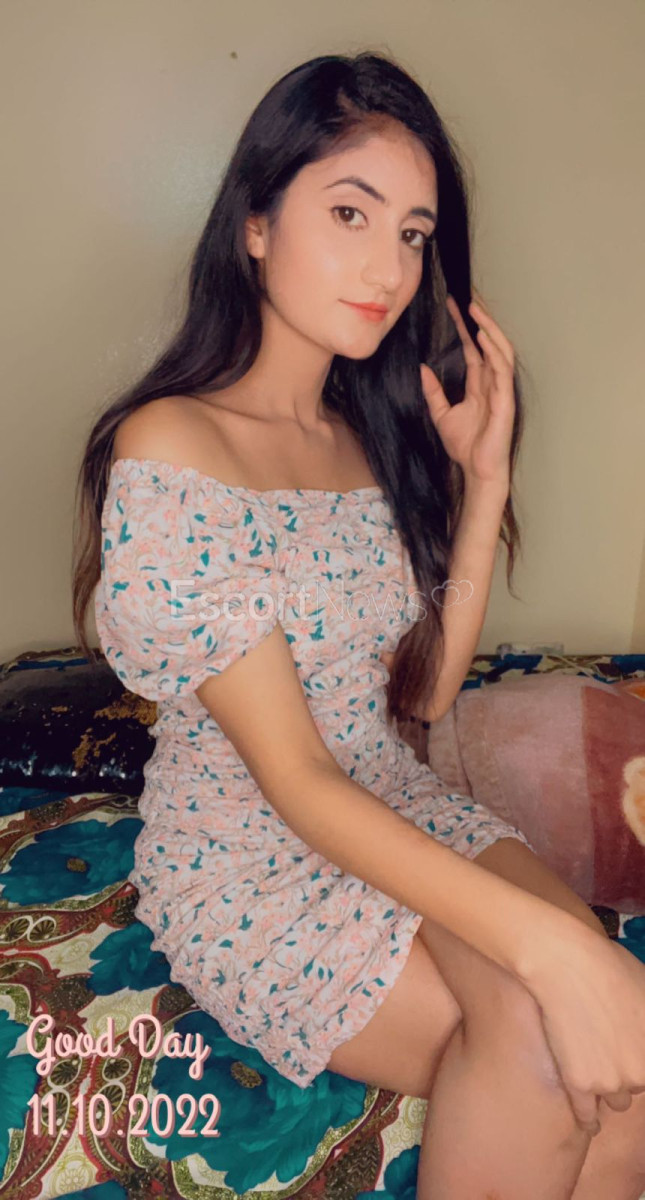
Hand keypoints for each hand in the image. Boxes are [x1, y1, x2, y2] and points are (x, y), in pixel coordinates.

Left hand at [420, 294, 515, 486]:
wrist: (476, 470)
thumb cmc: (465, 447)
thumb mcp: (441, 415)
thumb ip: (434, 392)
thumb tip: (423, 369)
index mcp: (479, 384)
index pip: (473, 348)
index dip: (464, 327)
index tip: (452, 306)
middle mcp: (492, 382)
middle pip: (488, 342)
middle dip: (479, 319)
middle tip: (466, 297)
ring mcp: (501, 389)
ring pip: (499, 350)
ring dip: (488, 328)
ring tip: (475, 309)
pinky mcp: (506, 398)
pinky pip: (502, 369)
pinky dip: (494, 351)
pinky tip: (484, 337)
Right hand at [521, 920, 644, 1136]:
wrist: (567, 964)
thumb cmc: (610, 968)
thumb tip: (641, 1029)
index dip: (637, 1057)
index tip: (626, 1052)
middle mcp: (642, 1071)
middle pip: (637, 1084)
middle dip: (626, 1070)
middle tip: (608, 1047)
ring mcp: (612, 1081)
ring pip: (615, 1100)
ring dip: (607, 1087)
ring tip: (593, 1067)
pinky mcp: (581, 1084)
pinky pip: (586, 1114)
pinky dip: (588, 1118)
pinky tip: (589, 1121)